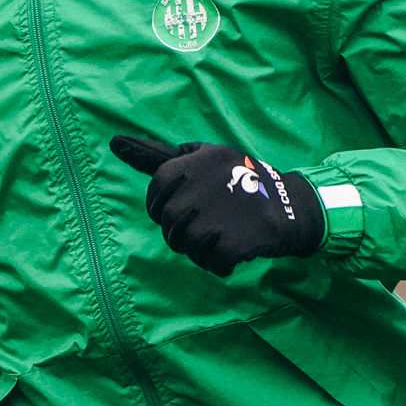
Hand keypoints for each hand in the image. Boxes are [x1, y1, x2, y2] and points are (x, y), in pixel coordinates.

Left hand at [109, 135, 324, 276]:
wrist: (291, 206)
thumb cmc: (241, 178)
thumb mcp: (205, 155)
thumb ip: (159, 155)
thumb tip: (114, 142)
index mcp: (189, 163)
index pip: (155, 195)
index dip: (165, 208)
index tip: (187, 208)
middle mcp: (198, 188)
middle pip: (169, 225)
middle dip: (185, 230)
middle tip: (213, 222)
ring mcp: (213, 217)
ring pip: (187, 246)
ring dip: (203, 249)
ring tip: (225, 235)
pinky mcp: (230, 243)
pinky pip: (210, 263)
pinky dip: (222, 263)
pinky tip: (238, 249)